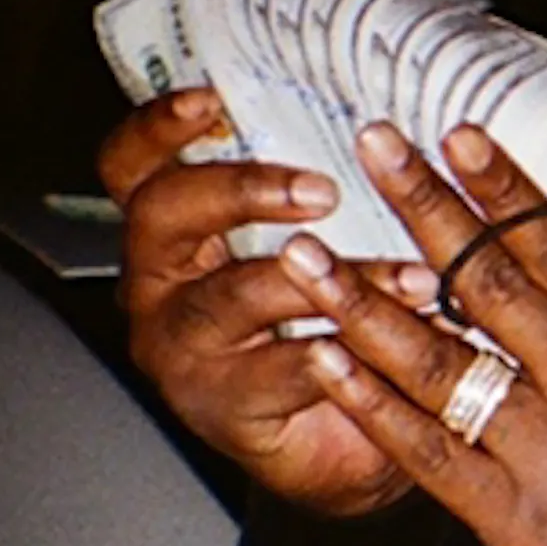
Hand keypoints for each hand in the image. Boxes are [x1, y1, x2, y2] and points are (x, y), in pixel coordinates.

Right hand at [100, 88, 418, 517]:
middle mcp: (161, 285)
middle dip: (241, 190)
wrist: (347, 446)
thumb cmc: (335, 326)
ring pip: (230, 295)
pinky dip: (333, 356)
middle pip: (163, 214)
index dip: (159, 128)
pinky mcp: (222, 406)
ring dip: (323, 280)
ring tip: (411, 276)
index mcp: (176, 233)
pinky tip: (382, 345)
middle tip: (322, 190)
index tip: (212, 99)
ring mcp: (183, 348)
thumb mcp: (324, 249)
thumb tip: (388, 129)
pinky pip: (274, 373)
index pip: (134, 167)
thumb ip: (326, 195)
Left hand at [286, 119, 546, 545]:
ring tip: (308, 256)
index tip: (458, 139)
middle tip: (377, 149)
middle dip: (427, 206)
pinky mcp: (510, 517)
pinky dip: (371, 404)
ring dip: (365, 301)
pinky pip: (426, 451)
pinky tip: (326, 361)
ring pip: (440, 361)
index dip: (504, 190)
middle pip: (493, 282)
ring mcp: (546, 453)